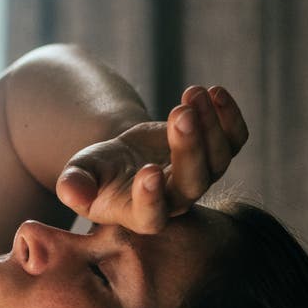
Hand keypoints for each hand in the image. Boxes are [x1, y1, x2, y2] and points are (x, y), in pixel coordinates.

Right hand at [54, 85, 248, 232]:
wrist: (125, 158)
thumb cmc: (98, 172)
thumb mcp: (81, 175)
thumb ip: (75, 185)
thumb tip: (72, 192)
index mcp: (140, 214)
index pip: (152, 214)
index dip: (152, 197)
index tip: (148, 172)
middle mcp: (176, 200)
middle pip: (193, 183)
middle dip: (189, 148)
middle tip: (180, 115)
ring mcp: (200, 176)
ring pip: (218, 159)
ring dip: (210, 125)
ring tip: (192, 94)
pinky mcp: (214, 152)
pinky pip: (234, 139)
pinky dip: (230, 117)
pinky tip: (214, 92)